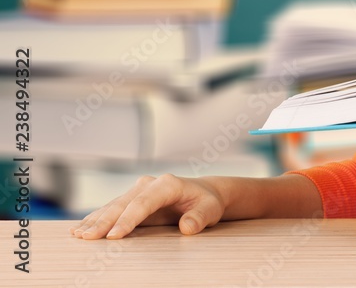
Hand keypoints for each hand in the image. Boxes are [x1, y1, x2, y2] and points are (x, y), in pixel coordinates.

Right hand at [68, 174, 227, 239]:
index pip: (143, 203)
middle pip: (122, 204)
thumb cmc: (206, 202)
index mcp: (167, 184)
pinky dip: (96, 218)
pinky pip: (111, 209)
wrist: (203, 194)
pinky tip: (80, 228)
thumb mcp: (210, 209)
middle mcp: (148, 184)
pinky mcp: (131, 199)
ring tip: (78, 234)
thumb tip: (187, 227)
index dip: (128, 219)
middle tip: (87, 238)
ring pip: (113, 206)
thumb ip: (199, 217)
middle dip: (104, 221)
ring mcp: (138, 190)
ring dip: (95, 220)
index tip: (114, 236)